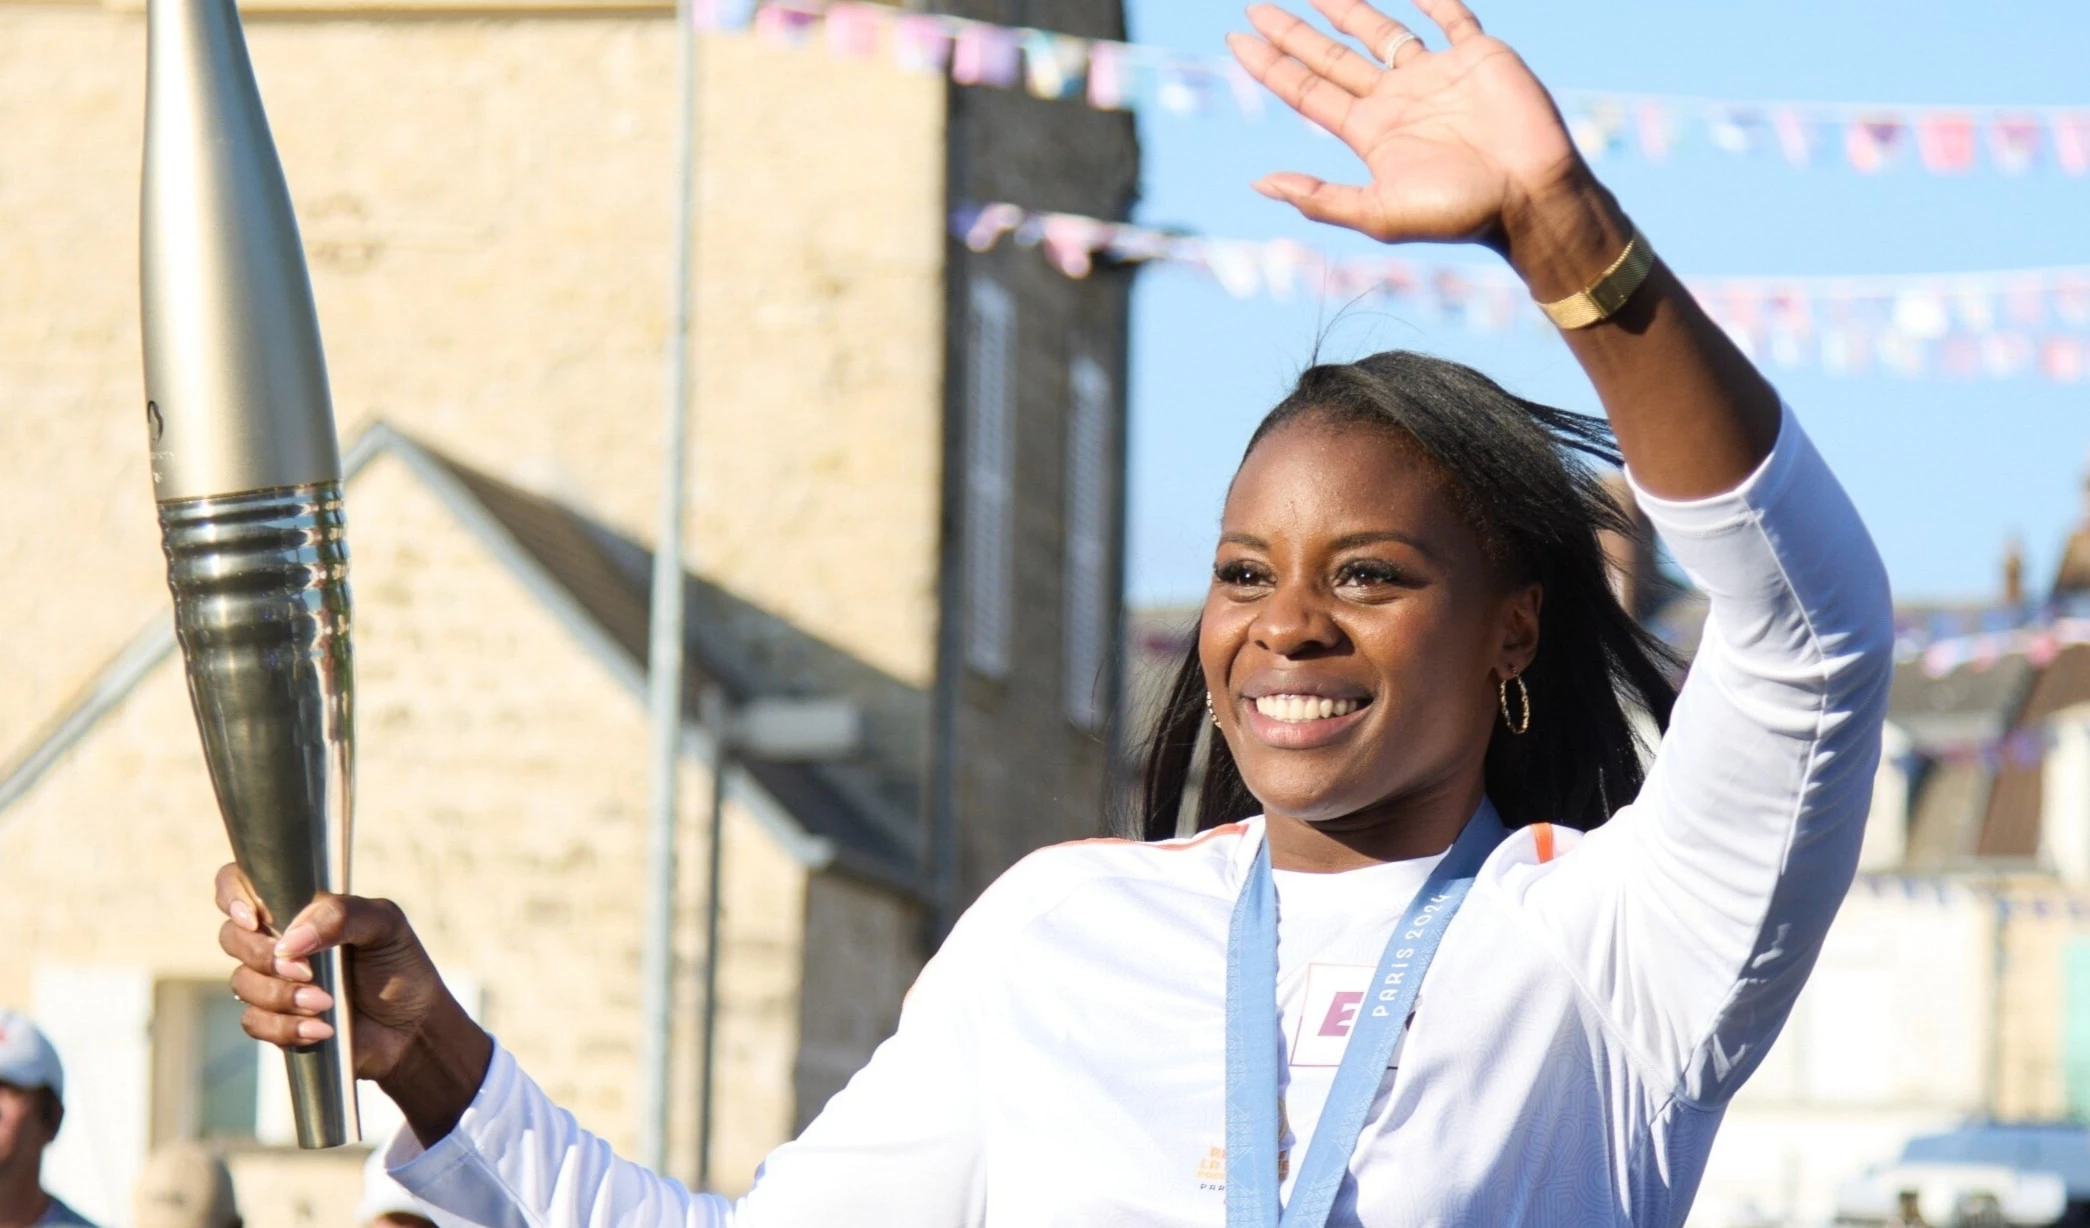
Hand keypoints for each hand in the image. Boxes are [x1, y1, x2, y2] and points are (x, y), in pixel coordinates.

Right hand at [217, 864, 490, 1140]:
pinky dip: (286, 1027)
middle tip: (308, 971)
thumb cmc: (399, 965)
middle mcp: (278, 940)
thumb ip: (341, 915)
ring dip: (281, 996)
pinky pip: (253, 1022)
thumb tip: (290, 938)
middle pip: (231, 937)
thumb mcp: (385, 925)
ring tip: (327, 1003)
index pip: (240, 883)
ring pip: (242, 982)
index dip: (233, 896)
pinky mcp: (274, 1020)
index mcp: (299, 907)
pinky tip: (323, 1028)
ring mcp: (272, 980)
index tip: (254, 919)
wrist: (412, 1025)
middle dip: (264, 957)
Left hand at [1227, 0, 1583, 251]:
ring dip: (1346, 6)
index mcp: (1371, 133)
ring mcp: (1436, 75)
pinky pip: (1450, 15)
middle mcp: (1397, 100)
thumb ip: (1319, 198)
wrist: (1531, 198)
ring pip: (1381, 30)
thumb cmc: (1459, 213)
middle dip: (1294, 32)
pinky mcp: (1478, 55)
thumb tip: (1259, 183)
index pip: (1308, 91)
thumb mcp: (1378, 213)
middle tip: (1254, 7)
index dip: (1271, 66)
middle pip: (1332, 57)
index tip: (1236, 40)